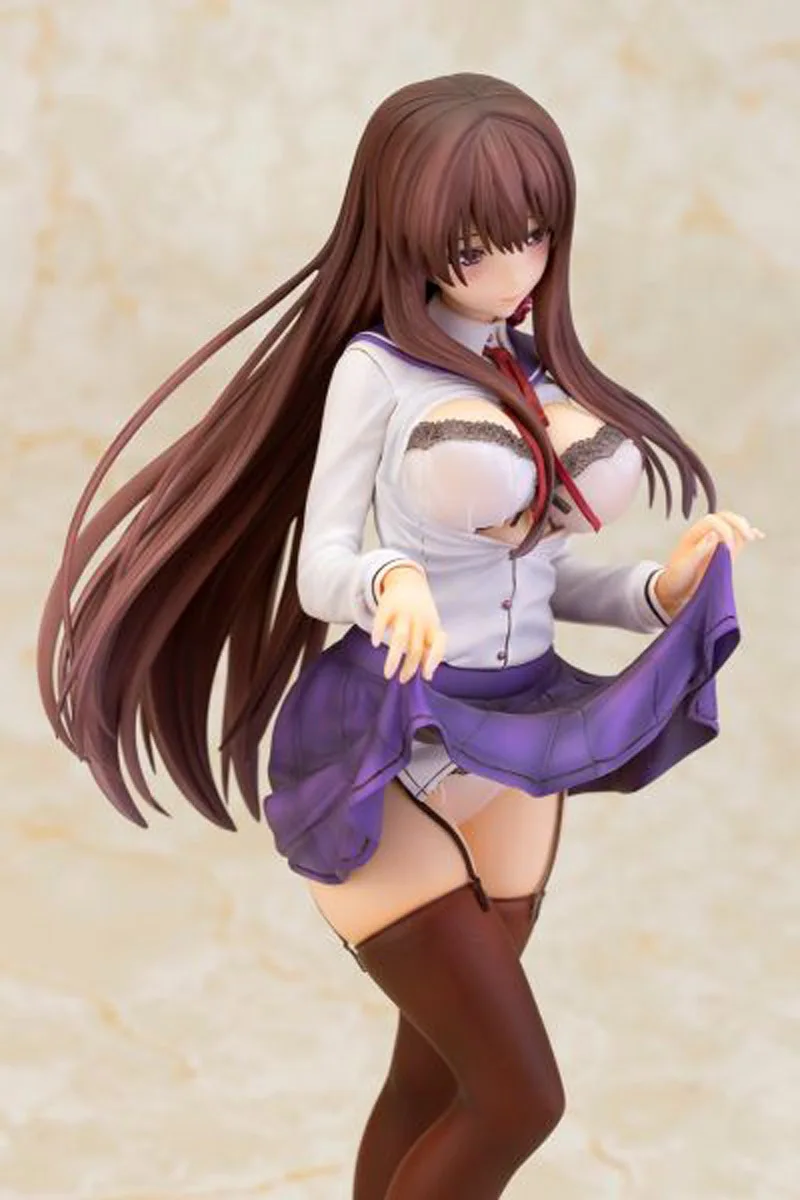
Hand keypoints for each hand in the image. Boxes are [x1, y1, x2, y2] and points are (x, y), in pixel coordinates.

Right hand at [371, 566, 447, 683]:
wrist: (408, 581)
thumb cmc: (420, 611)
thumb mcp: (430, 626)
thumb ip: (429, 649)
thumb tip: (428, 676)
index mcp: (432, 626)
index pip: (438, 644)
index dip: (433, 660)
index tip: (426, 676)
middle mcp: (419, 620)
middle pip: (415, 648)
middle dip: (409, 667)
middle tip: (402, 680)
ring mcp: (404, 613)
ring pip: (400, 639)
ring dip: (394, 658)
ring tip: (388, 674)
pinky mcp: (388, 606)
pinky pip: (382, 621)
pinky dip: (378, 632)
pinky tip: (374, 644)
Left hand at [654, 510, 764, 618]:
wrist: (675, 589)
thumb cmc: (677, 577)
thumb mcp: (684, 565)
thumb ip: (699, 550)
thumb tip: (714, 534)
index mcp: (694, 534)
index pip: (713, 521)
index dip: (724, 530)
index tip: (728, 548)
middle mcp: (706, 534)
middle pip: (725, 518)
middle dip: (738, 524)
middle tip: (748, 536)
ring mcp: (716, 541)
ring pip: (733, 526)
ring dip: (744, 528)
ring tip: (753, 536)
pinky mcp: (724, 550)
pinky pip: (738, 538)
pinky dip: (749, 535)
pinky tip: (759, 536)